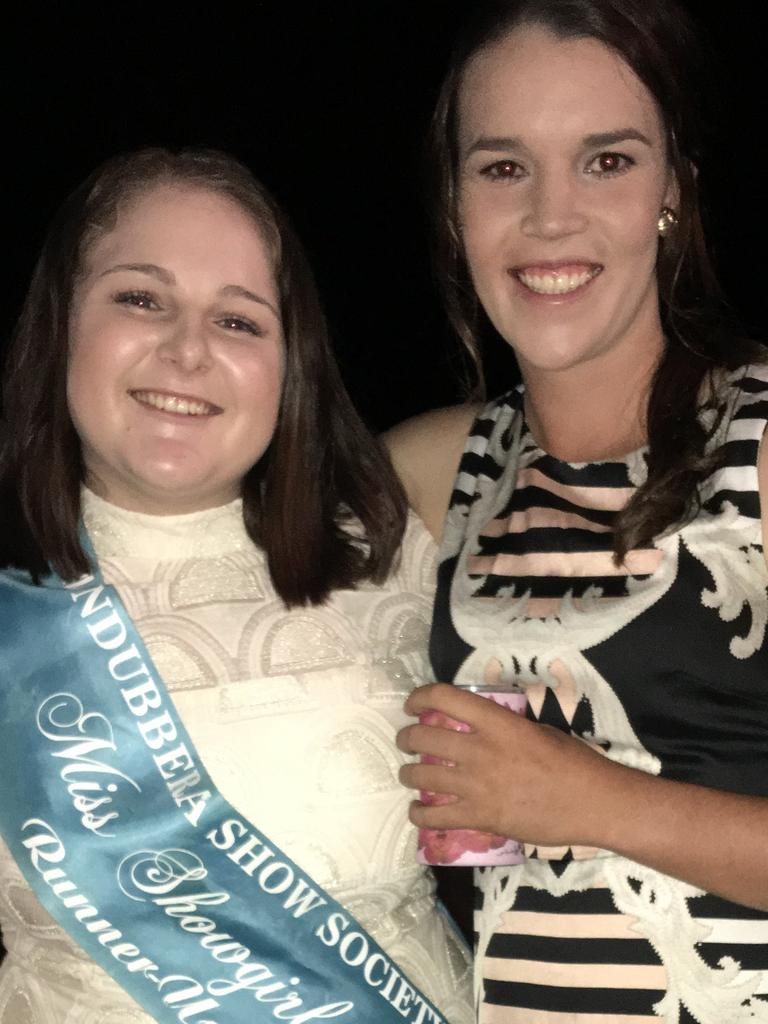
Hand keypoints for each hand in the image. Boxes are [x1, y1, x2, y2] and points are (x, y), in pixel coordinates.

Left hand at [397, 682, 618, 847]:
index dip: (420, 697)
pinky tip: (417, 812)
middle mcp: (480, 750)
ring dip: (408, 774)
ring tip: (408, 775)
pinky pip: (435, 818)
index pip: (443, 698)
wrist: (592, 803)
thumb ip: (504, 727)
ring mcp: (477, 785)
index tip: (413, 705)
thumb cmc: (572, 762)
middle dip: (407, 738)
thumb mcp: (537, 729)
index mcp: (497, 722)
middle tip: (407, 741)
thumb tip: (483, 728)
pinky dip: (419, 815)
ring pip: (421, 776)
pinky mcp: (480, 818)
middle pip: (423, 737)